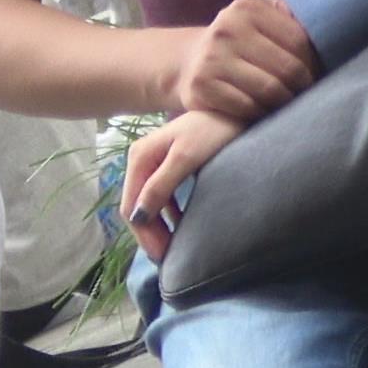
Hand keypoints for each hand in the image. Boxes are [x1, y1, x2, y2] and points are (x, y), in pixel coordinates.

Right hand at [120, 110, 247, 258]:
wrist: (236, 108)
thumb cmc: (215, 130)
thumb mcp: (186, 158)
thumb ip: (161, 186)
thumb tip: (138, 218)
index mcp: (140, 158)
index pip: (131, 206)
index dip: (144, 235)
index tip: (162, 257)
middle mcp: (142, 160)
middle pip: (137, 206)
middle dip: (149, 234)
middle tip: (168, 259)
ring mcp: (156, 162)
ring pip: (149, 203)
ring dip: (158, 227)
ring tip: (173, 248)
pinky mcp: (172, 165)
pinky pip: (163, 197)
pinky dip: (168, 214)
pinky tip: (181, 226)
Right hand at [169, 0, 316, 121]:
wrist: (186, 62)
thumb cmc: (237, 41)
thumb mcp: (258, 17)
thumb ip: (289, 16)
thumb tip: (330, 30)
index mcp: (247, 8)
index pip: (299, 40)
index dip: (314, 62)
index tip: (318, 73)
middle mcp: (227, 29)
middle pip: (287, 68)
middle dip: (303, 86)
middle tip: (306, 94)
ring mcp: (212, 59)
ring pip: (270, 91)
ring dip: (285, 103)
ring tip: (288, 104)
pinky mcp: (202, 87)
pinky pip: (247, 108)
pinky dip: (262, 113)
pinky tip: (265, 111)